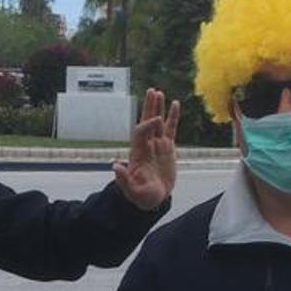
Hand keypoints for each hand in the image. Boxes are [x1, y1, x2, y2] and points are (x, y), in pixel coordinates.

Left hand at [114, 89, 180, 210]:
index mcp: (137, 153)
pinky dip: (173, 117)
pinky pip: (171, 129)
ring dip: (158, 108)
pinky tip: (176, 104)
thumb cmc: (141, 196)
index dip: (148, 125)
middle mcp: (146, 145)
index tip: (158, 120)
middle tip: (152, 91)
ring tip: (159, 92)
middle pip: (147, 121)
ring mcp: (157, 145)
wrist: (153, 199)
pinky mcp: (167, 148)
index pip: (141, 133)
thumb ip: (123, 179)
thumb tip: (114, 165)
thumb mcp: (132, 191)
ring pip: (158, 122)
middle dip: (149, 107)